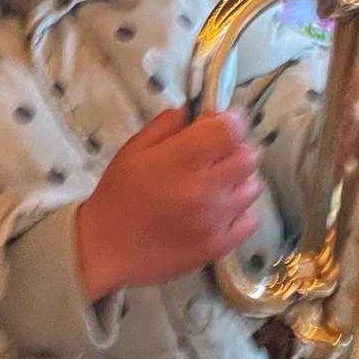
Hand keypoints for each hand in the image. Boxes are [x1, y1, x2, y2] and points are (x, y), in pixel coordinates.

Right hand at [76, 108, 262, 300]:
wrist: (104, 247)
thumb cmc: (118, 194)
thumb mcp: (134, 149)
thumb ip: (168, 125)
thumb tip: (197, 111)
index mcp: (183, 159)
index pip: (231, 128)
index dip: (228, 121)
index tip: (217, 125)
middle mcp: (206, 188)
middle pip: (250, 156)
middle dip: (235, 149)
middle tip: (215, 155)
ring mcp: (216, 220)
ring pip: (253, 187)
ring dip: (238, 180)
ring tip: (215, 185)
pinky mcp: (219, 246)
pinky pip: (249, 220)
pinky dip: (238, 212)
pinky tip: (217, 211)